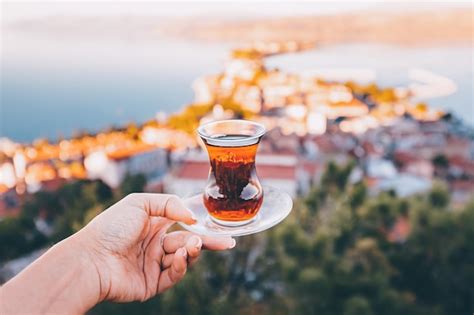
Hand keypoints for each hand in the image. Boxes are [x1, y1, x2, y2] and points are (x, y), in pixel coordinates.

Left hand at [77, 193, 235, 302]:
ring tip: (193, 244)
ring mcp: (155, 263)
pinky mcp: (153, 283)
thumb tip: (191, 217)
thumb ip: (169, 204)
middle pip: (189, 240)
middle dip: (209, 240)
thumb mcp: (139, 203)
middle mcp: (156, 243)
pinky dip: (182, 265)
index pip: (182, 220)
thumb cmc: (111, 228)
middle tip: (228, 241)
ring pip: (184, 257)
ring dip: (193, 250)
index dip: (199, 219)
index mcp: (153, 223)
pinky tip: (181, 256)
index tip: (218, 217)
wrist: (91, 260)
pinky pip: (175, 274)